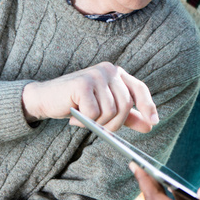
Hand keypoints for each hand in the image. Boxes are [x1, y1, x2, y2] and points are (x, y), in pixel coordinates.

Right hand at [21, 62, 156, 132]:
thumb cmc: (77, 103)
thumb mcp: (106, 109)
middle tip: (100, 129)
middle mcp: (109, 70)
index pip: (139, 88)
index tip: (154, 122)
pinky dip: (85, 121)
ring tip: (84, 120)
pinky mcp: (83, 83)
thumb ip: (128, 116)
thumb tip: (149, 126)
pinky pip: (94, 113)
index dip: (148, 105)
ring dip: (98, 123)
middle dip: (115, 123)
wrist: (45, 98)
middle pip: (125, 104)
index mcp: (117, 73)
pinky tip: (75, 116)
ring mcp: (96, 75)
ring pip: (111, 111)